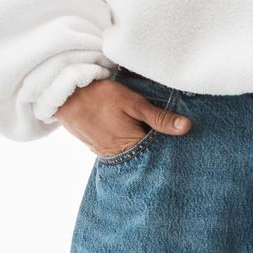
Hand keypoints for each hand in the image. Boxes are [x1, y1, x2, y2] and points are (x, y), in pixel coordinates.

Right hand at [54, 76, 191, 157]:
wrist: (65, 97)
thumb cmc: (101, 97)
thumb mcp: (134, 103)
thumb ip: (159, 117)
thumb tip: (186, 127)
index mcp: (133, 146)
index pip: (160, 152)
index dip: (170, 144)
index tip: (181, 138)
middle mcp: (120, 155)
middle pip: (146, 153)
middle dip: (156, 144)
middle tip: (166, 132)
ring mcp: (107, 153)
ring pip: (132, 151)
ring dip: (140, 142)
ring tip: (146, 128)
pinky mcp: (98, 148)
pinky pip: (119, 148)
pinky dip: (126, 140)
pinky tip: (129, 129)